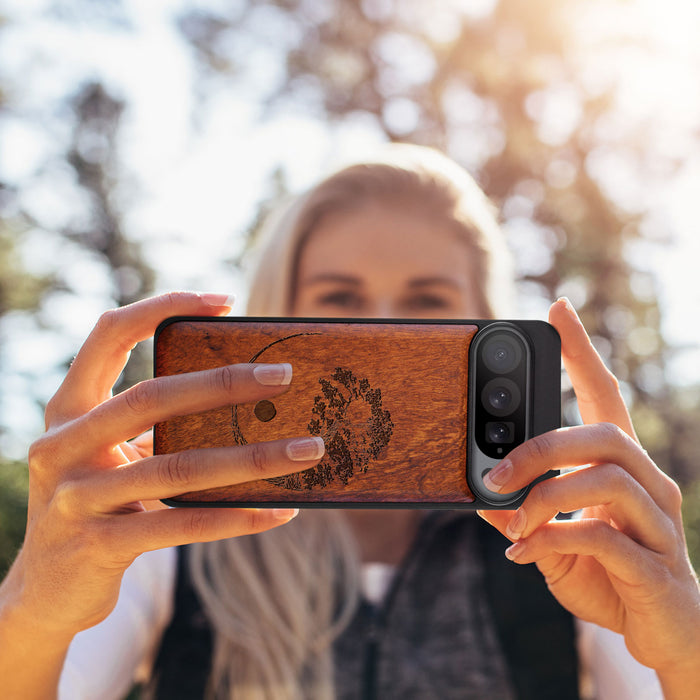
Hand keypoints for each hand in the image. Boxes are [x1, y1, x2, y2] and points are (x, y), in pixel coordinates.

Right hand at [3, 292, 324, 639]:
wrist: (46, 590)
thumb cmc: (97, 503)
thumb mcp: (111, 455)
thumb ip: (155, 426)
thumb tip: (250, 401)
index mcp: (68, 409)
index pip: (109, 334)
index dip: (162, 307)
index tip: (224, 301)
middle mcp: (62, 446)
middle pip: (151, 397)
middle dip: (224, 383)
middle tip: (284, 375)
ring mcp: (76, 498)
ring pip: (178, 467)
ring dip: (253, 458)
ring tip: (308, 450)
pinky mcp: (99, 546)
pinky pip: (183, 524)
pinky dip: (237, 517)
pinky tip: (280, 511)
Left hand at [478, 298, 699, 691]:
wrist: (664, 635)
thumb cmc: (609, 576)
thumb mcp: (554, 540)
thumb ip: (523, 515)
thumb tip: (480, 495)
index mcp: (622, 468)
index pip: (605, 396)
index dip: (582, 352)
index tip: (557, 309)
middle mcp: (649, 484)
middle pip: (604, 434)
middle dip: (541, 447)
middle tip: (495, 472)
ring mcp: (659, 524)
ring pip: (606, 479)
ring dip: (545, 497)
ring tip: (512, 522)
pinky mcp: (656, 566)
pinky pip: (604, 537)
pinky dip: (553, 539)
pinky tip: (525, 554)